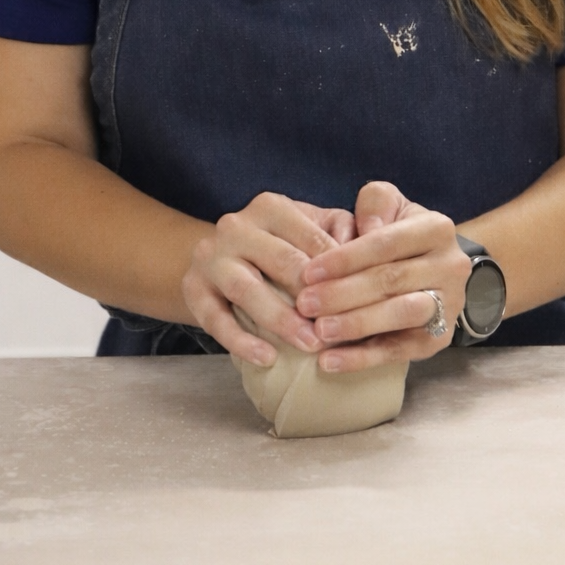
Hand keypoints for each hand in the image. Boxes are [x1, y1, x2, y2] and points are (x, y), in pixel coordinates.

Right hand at [182, 193, 355, 365]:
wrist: (217, 257)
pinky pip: (216, 319)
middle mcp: (236, 226)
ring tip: (310, 346)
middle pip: (280, 260)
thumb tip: (372, 245)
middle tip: (341, 328)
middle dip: (313, 296)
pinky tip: (267, 358)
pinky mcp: (193, 289)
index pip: (311, 236)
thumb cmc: (277, 245)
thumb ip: (340, 230)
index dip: (339, 269)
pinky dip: (241, 341)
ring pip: (248, 290)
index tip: (364, 299)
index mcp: (270, 206)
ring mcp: (211, 257)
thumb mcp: (308, 226)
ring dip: (281, 320)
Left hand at [295, 181, 469, 371]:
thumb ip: (375, 203)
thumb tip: (365, 227)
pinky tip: (330, 361)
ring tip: (319, 330)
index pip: (386, 243)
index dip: (345, 258)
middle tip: (305, 304)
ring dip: (356, 325)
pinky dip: (364, 359)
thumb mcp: (389, 205)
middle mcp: (450, 266)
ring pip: (401, 316)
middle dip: (343, 293)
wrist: (434, 266)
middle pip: (392, 281)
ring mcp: (449, 305)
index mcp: (437, 228)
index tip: (308, 271)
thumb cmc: (398, 232)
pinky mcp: (438, 340)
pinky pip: (400, 352)